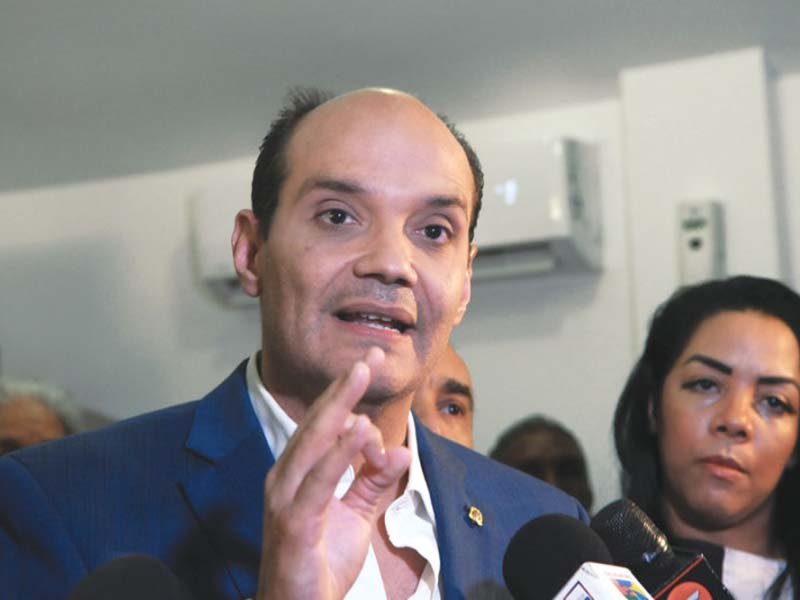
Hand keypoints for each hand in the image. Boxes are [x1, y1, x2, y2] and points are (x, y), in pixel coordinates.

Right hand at [256, 347, 411, 599]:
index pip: (323, 426)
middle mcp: (285, 478)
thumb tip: (400, 451)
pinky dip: (340, 452)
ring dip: (340, 404)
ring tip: (362, 371)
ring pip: (314, 440)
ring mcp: (285, 499)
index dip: (349, 398)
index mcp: (297, 474)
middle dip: (344, 386)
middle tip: (370, 355)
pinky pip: (320, 480)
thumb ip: (373, 482)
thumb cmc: (319, 565)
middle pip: (317, 422)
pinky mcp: (294, 523)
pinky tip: (359, 428)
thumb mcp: (355, 517)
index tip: (374, 378)